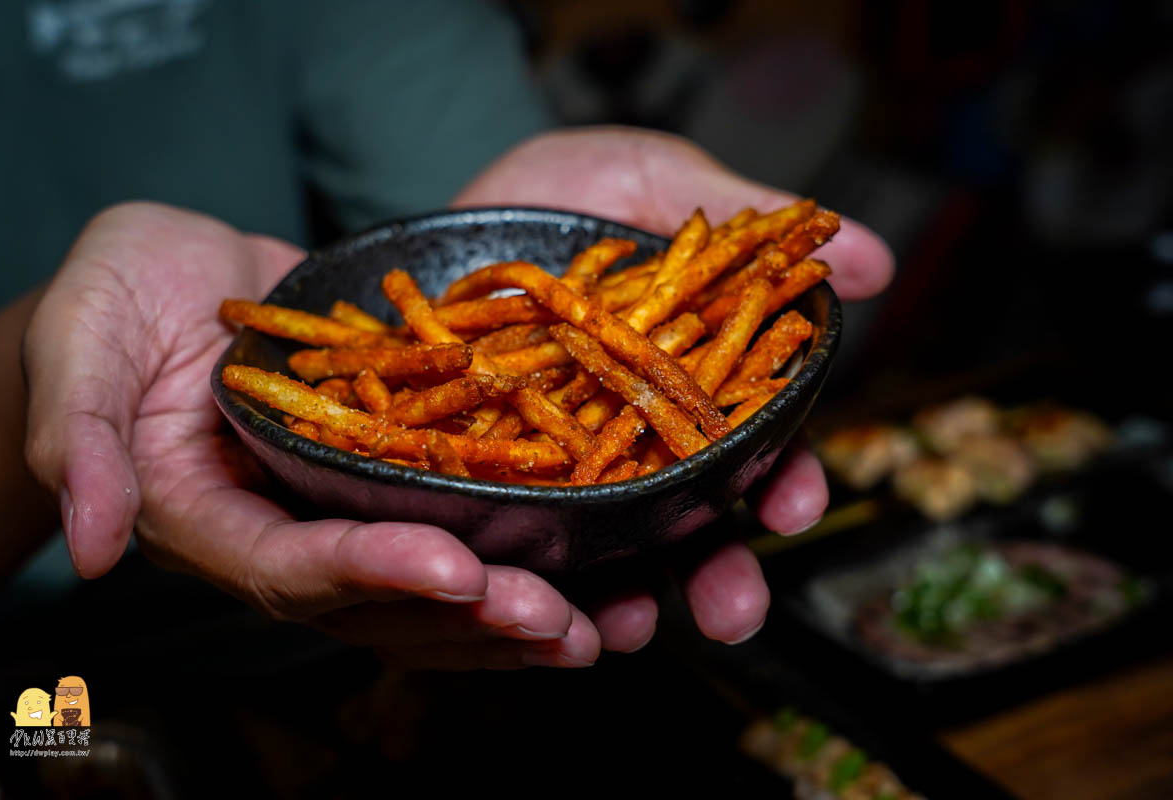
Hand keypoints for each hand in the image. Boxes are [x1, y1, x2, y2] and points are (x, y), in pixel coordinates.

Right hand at [23, 203, 598, 668]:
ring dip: (507, 618)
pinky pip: (456, 531)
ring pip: (428, 593)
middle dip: (466, 618)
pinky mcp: (387, 479)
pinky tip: (589, 572)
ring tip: (590, 630)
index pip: (293, 567)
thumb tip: (93, 543)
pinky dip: (518, 557)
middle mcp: (283, 533)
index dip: (373, 573)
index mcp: (207, 518)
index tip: (455, 567)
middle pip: (378, 604)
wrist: (174, 278)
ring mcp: (341, 513)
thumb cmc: (112, 300)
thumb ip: (83, 439)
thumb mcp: (79, 343)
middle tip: (553, 620)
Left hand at [455, 126, 892, 648]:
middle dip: (718, 572)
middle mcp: (632, 434)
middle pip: (690, 519)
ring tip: (629, 627)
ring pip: (609, 550)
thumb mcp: (650, 182)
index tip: (793, 506)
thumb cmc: (557, 191)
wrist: (436, 205)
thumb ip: (747, 218)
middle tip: (733, 613)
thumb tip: (872, 260)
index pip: (751, 448)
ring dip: (630, 598)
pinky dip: (535, 579)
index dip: (782, 479)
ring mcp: (561, 463)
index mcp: (687, 381)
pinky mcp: (491, 478)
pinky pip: (518, 543)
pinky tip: (541, 607)